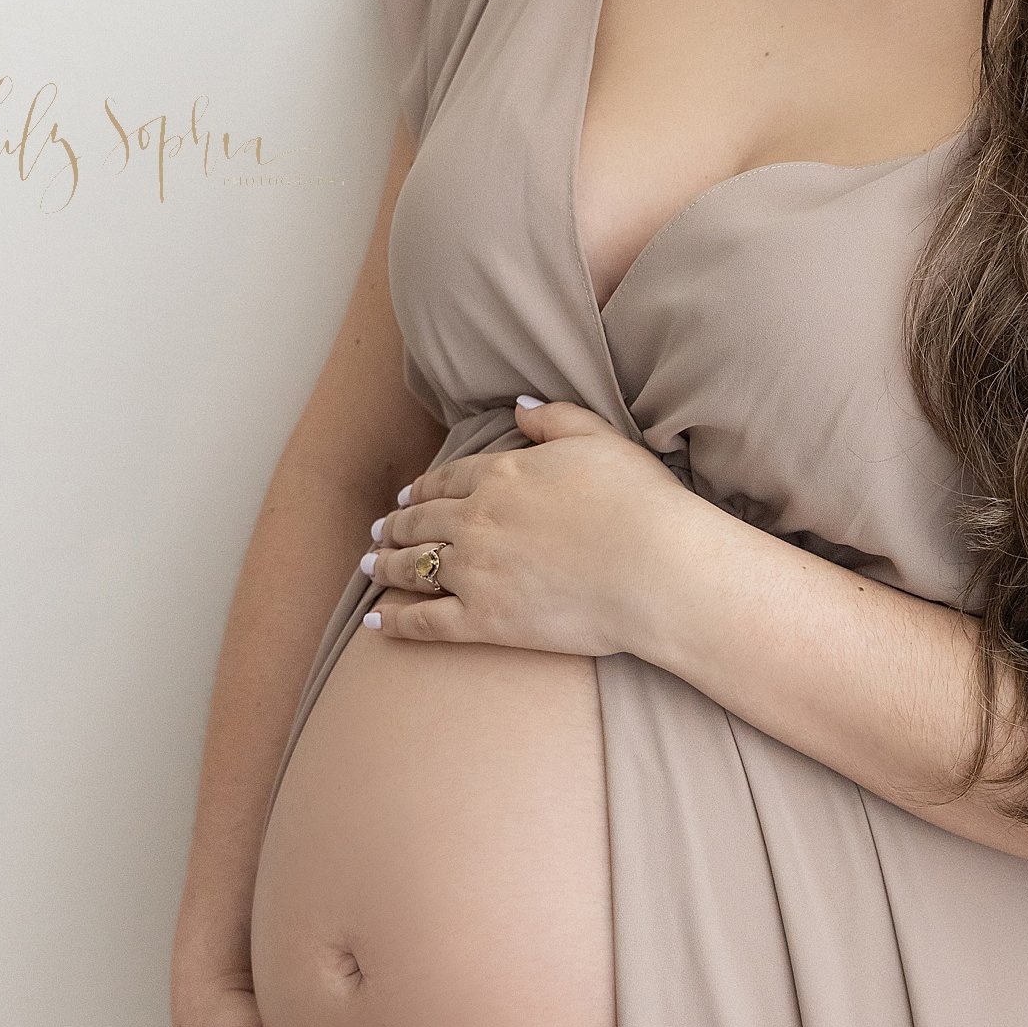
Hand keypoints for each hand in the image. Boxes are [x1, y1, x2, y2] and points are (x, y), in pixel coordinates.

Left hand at [360, 398, 696, 656]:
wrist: (656, 569)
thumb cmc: (639, 502)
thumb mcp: (600, 438)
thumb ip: (554, 418)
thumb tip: (518, 405)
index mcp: (501, 474)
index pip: (446, 480)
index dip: (422, 489)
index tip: (407, 497)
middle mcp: (476, 520)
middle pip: (421, 521)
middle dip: (394, 525)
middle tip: (378, 530)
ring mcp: (475, 572)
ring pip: (413, 566)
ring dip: (385, 564)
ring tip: (370, 564)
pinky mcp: (484, 621)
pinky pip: (424, 621)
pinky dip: (394, 621)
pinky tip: (375, 621)